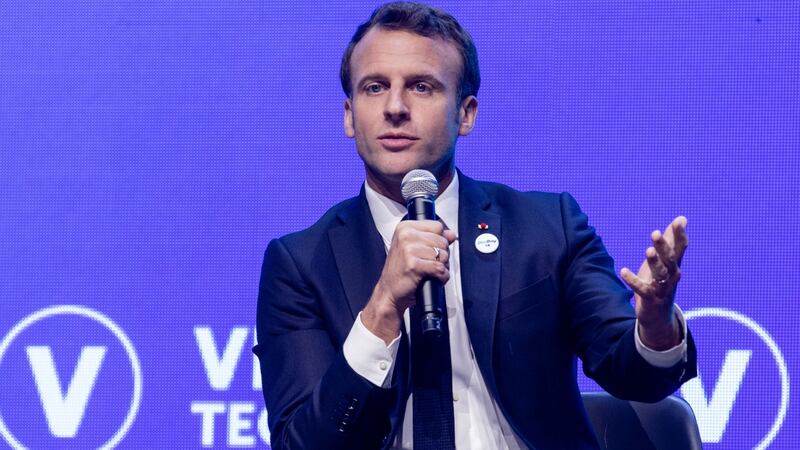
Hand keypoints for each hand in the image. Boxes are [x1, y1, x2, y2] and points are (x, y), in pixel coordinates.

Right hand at [362, 220, 456, 342]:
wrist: (389, 292)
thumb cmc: (400, 271)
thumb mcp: (414, 248)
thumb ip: (434, 238)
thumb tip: (451, 234)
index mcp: (405, 228)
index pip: (437, 226)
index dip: (440, 240)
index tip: (430, 250)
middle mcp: (405, 236)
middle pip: (442, 241)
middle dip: (441, 255)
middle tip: (429, 264)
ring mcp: (408, 250)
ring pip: (443, 255)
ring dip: (442, 267)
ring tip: (429, 271)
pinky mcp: (413, 265)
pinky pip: (440, 268)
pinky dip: (441, 277)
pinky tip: (432, 278)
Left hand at [620, 216, 687, 349]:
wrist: (659, 317)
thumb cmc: (661, 282)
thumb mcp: (666, 260)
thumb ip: (672, 240)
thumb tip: (682, 218)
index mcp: (675, 265)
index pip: (681, 248)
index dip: (680, 234)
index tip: (679, 220)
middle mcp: (672, 275)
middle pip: (670, 259)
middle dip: (664, 247)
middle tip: (655, 233)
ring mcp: (662, 288)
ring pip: (660, 274)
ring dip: (654, 262)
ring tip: (648, 250)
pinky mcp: (650, 299)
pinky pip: (642, 289)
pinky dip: (633, 281)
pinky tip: (623, 271)